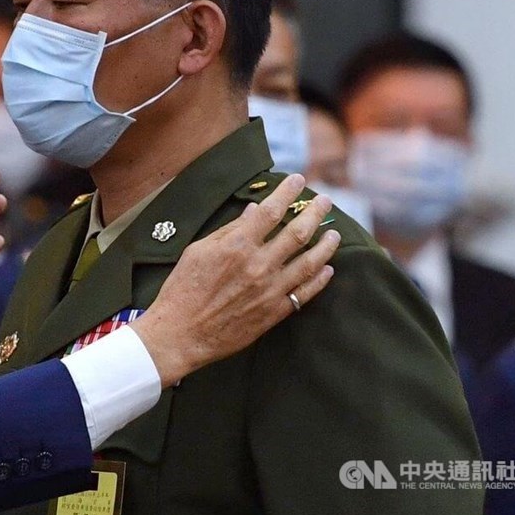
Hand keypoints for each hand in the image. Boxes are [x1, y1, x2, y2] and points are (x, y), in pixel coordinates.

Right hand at [131, 174, 339, 386]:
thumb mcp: (199, 250)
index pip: (270, 211)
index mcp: (237, 245)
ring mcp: (270, 290)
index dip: (287, 193)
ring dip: (325, 245)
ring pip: (309, 262)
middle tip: (325, 201)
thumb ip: (230, 230)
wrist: (181, 333)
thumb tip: (254, 211)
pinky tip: (327, 268)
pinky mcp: (274, 312)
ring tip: (334, 233)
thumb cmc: (183, 288)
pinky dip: (319, 279)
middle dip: (314, 213)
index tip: (298, 180)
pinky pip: (305, 293)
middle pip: (297, 232)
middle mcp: (259, 265)